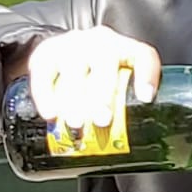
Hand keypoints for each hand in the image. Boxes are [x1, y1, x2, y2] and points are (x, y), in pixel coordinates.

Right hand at [22, 27, 160, 130]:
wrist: (64, 53)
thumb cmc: (100, 76)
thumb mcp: (119, 81)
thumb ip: (130, 104)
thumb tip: (142, 148)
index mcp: (127, 50)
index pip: (143, 56)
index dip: (147, 76)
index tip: (145, 98)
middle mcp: (101, 43)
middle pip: (104, 65)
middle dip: (103, 96)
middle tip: (102, 121)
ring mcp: (72, 46)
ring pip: (73, 70)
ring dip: (74, 100)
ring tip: (75, 125)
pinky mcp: (46, 54)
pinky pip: (44, 75)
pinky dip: (45, 96)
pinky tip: (50, 115)